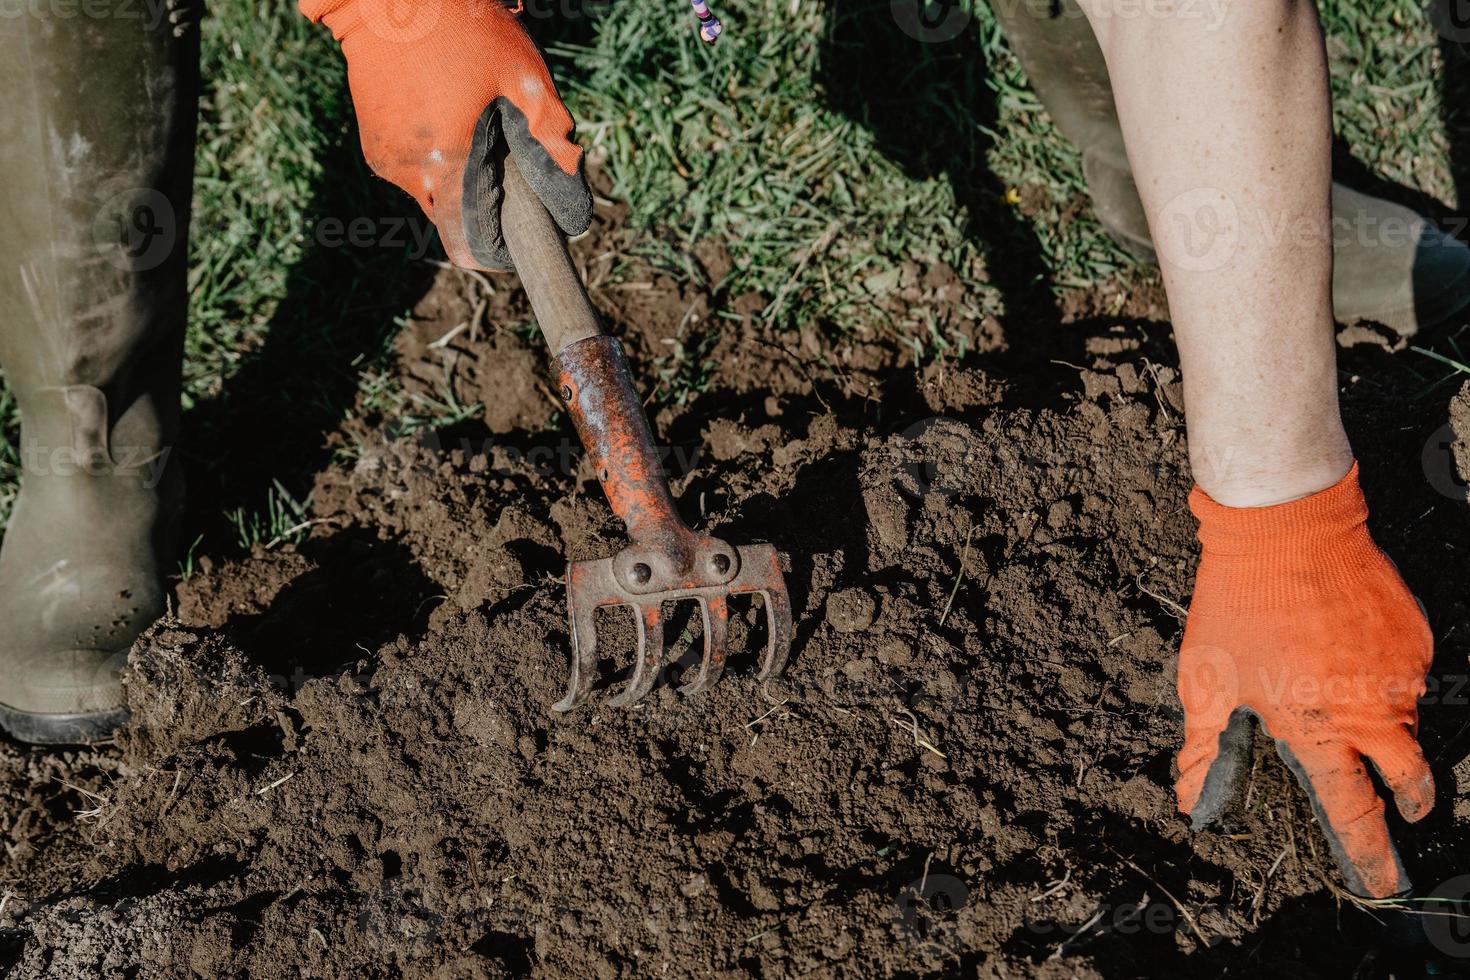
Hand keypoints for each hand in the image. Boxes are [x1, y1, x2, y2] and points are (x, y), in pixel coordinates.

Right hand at [301, 0, 590, 269]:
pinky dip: (437, 156)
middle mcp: (406, 172)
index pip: (466, 247)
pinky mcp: (372, 139)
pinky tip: (450, 113)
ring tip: (477, 124)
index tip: (518, 237)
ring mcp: (383, 157)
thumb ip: (551, 136)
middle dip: (483, 206)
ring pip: (432, 193)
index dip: (496, 251)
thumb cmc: (461, 26)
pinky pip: (413, 168)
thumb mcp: (523, 75)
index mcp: (444, 165)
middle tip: (508, 164)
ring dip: (460, 177)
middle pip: (453, 220)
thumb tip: (573, 189)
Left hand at [1175, 462, 1433, 897]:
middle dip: (1408, 800)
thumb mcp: (1207, 683)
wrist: (1287, 529)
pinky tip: (1348, 650)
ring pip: (1407, 720)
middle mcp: (1372, 710)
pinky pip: (1410, 674)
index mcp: (1317, 730)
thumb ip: (1206, 750)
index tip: (1382, 884)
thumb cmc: (1237, 609)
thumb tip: (1190, 802)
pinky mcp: (1417, 638)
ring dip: (1384, 725)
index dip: (1368, 854)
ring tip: (1342, 693)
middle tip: (1401, 806)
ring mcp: (1403, 673)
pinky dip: (1385, 677)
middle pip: (1408, 777)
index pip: (1352, 811)